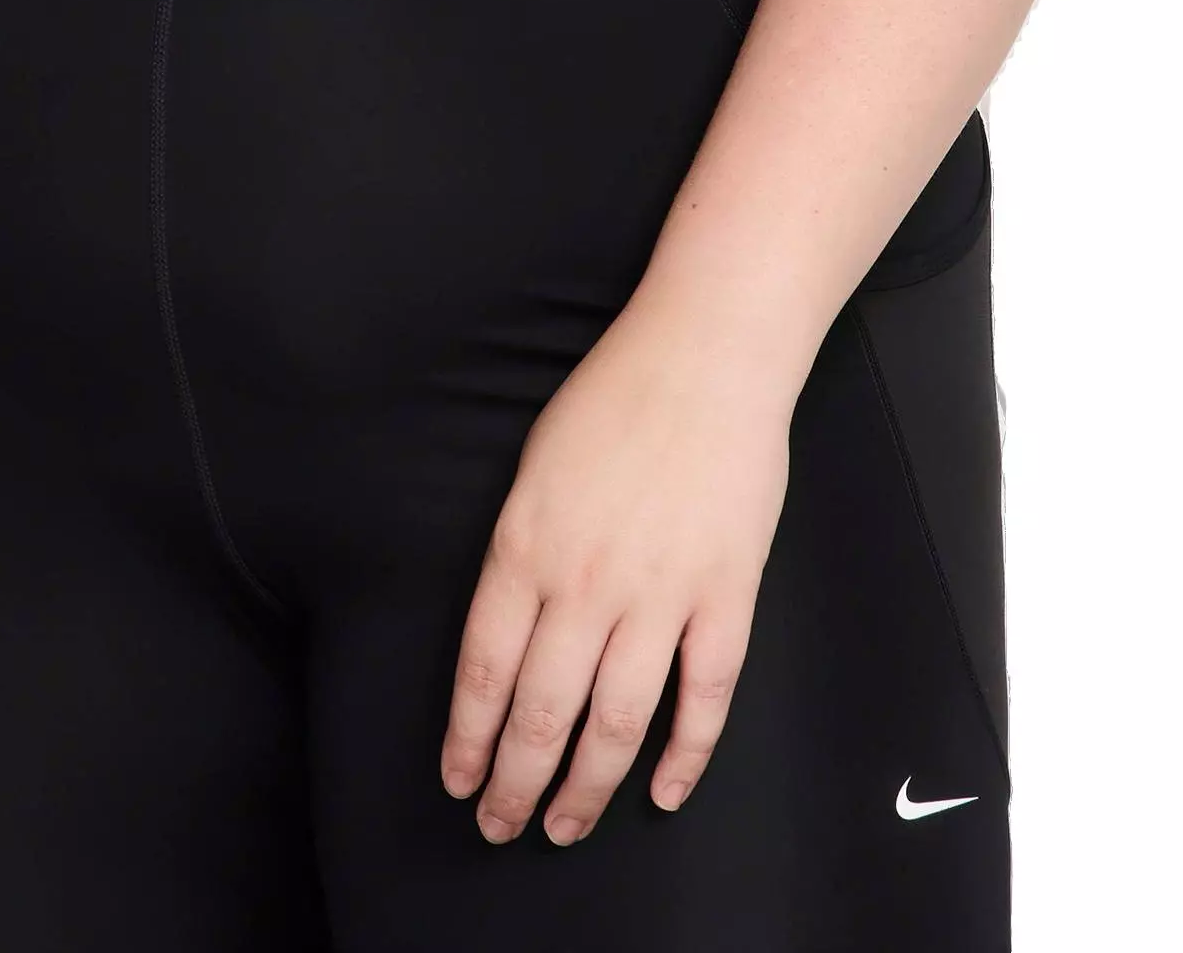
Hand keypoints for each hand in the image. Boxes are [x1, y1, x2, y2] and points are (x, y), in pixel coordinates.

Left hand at [440, 295, 793, 844]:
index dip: (468, 740)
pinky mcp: (724, 597)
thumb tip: (510, 629)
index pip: (484, 671)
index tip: (458, 783)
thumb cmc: (613, 397)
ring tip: (564, 825)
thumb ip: (519, 553)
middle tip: (500, 827)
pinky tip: (661, 792)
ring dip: (586, 788)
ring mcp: (660, 595)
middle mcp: (586, 584)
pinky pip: (704, 699)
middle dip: (514, 783)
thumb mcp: (533, 468)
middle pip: (541, 712)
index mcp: (526, 547)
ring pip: (616, 723)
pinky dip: (684, 757)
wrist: (706, 356)